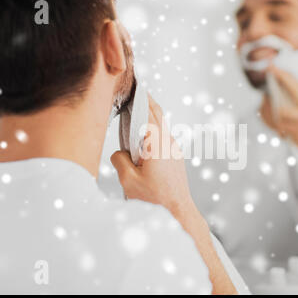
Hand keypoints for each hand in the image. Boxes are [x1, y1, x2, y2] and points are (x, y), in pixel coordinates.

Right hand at [110, 95, 196, 217]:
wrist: (178, 212)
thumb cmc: (156, 199)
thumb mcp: (128, 180)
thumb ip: (119, 160)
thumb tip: (119, 153)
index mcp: (158, 143)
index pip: (150, 112)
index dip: (141, 97)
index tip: (134, 85)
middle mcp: (169, 143)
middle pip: (158, 115)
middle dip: (146, 102)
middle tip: (135, 92)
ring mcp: (174, 150)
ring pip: (161, 127)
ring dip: (149, 118)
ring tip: (134, 113)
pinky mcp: (175, 158)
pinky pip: (162, 139)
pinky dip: (152, 132)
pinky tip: (141, 138)